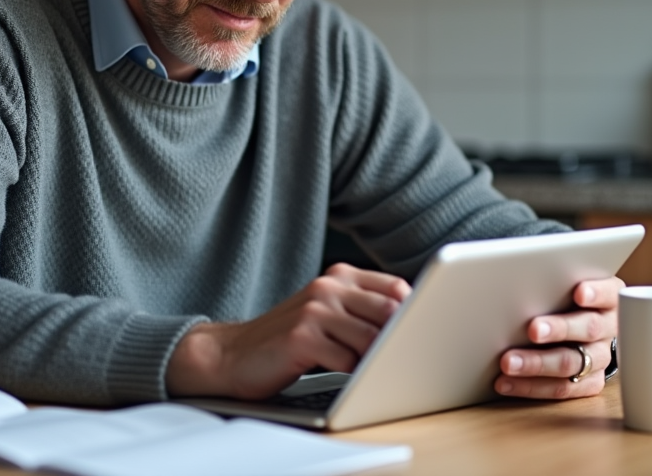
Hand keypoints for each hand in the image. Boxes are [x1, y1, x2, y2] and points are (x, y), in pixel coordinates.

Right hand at [165, 263, 411, 399]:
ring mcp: (314, 310)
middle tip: (400, 358)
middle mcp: (327, 287)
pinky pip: (346, 360)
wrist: (233, 354)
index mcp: (339, 276)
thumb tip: (414, 325)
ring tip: (368, 370)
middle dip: (399, 338)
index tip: (418, 333)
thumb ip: (363, 310)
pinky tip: (341, 375)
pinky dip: (351, 374)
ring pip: (371, 338)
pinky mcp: (302, 337)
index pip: (395, 287)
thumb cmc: (288, 339)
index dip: (413, 312)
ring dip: (375, 360)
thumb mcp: (327, 312)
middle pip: (389, 310)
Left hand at [495, 275, 623, 399]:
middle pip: (589, 328)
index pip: (608, 293)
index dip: (595, 293)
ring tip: (508, 362)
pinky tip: (506, 382)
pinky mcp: (590, 382)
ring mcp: (601, 357)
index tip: (579, 292)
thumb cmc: (565, 297)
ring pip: (572, 363)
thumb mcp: (566, 284)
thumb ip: (554, 282)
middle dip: (559, 328)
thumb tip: (515, 276)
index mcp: (609, 298)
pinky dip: (531, 386)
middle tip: (533, 329)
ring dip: (537, 363)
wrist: (583, 327)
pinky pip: (562, 388)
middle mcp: (609, 328)